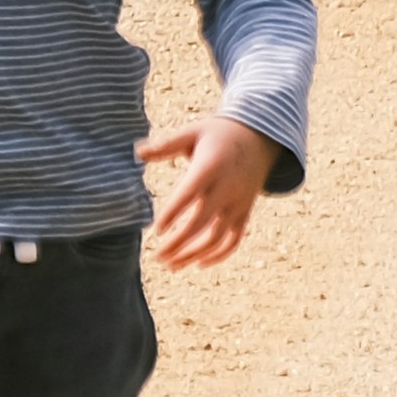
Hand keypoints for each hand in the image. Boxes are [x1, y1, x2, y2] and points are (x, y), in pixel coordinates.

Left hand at [137, 111, 278, 269]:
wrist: (259, 138)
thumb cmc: (218, 134)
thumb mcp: (193, 132)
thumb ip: (166, 144)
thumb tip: (138, 153)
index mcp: (211, 167)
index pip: (189, 194)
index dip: (173, 214)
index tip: (156, 230)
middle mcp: (226, 188)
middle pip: (201, 223)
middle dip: (178, 244)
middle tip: (156, 256)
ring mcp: (238, 203)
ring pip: (217, 238)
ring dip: (193, 254)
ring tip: (170, 264)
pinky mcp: (244, 212)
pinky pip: (234, 240)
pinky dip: (219, 255)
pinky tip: (198, 263)